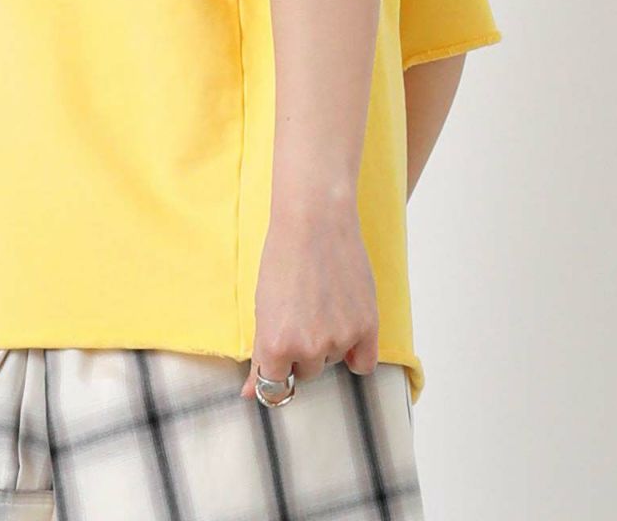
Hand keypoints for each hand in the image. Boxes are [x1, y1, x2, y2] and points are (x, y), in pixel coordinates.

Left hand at [240, 198, 379, 399]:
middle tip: (303, 311)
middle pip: (307, 372)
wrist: (316, 222)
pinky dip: (357, 352)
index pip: (274, 388)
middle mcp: (308, 349)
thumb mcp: (263, 309)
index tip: (281, 358)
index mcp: (274, 346)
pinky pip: (363, 364)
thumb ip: (261, 356)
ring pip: (333, 362)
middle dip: (304, 351)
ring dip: (330, 344)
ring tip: (324, 302)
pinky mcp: (367, 327)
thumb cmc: (283, 259)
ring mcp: (339, 340)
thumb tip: (249, 395)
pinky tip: (347, 324)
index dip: (277, 369)